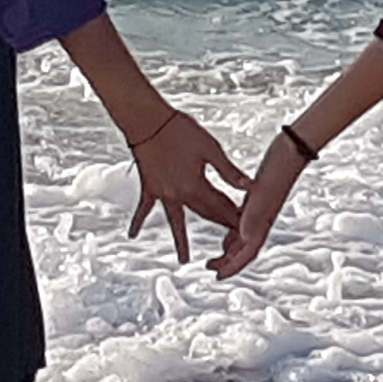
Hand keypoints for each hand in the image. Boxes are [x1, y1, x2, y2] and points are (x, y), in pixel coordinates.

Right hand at [123, 105, 248, 264]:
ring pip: (176, 221)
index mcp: (196, 186)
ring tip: (184, 261)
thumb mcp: (210, 148)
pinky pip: (145, 208)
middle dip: (220, 226)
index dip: (236, 217)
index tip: (248, 228)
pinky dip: (139, 221)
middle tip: (231, 244)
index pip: (221, 207)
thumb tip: (249, 187)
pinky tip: (132, 236)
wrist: (148, 120)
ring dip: (181, 240)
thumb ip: (228, 171)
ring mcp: (162, 193)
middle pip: (205, 215)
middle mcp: (179, 195)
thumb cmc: (180, 129)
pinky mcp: (149, 186)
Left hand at [211, 133, 310, 278]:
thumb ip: (253, 216)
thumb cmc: (277, 171)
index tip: (217, 277)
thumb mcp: (260, 195)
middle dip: (228, 263)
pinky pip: (243, 224)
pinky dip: (233, 232)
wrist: (289, 152)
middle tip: (210, 268)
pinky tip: (227, 232)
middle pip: (244, 251)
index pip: (247, 254)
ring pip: (244, 239)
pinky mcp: (257, 201)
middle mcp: (262, 221)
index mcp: (262, 223)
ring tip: (215, 257)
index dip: (232, 268)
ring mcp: (260, 212)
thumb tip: (243, 238)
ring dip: (230, 250)